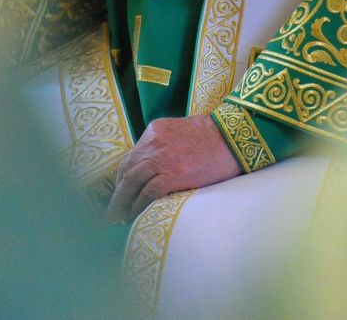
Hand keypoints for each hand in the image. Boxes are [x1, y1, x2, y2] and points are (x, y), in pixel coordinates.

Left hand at [108, 115, 240, 220]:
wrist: (233, 137)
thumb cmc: (213, 137)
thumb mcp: (180, 131)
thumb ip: (164, 145)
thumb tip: (153, 169)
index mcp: (154, 130)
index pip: (131, 157)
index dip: (123, 177)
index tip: (120, 191)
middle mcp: (153, 142)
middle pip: (127, 170)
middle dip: (118, 191)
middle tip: (112, 208)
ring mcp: (160, 158)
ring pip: (131, 182)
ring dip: (122, 202)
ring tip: (118, 216)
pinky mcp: (171, 174)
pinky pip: (147, 193)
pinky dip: (138, 206)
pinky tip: (135, 215)